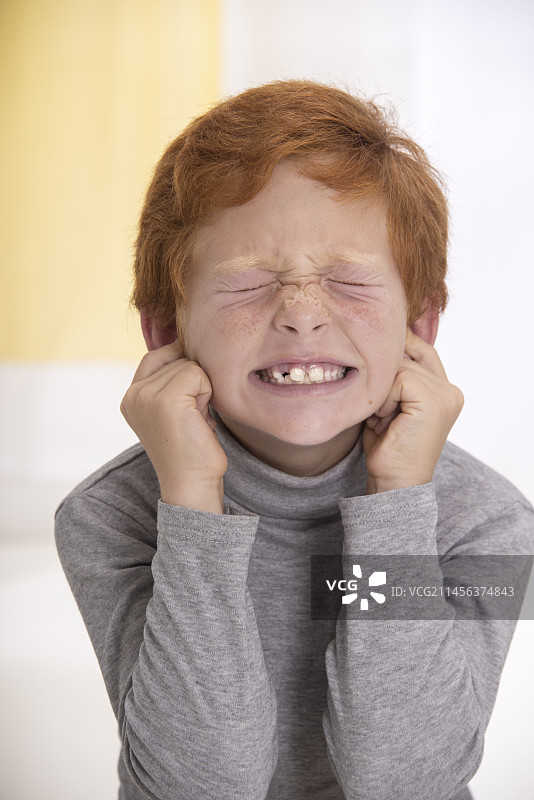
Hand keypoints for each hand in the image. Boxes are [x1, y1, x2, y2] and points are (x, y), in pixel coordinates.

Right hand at [120, 341, 227, 512]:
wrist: (192, 485)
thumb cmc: (191, 450)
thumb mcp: (172, 411)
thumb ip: (171, 383)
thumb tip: (190, 348)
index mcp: (130, 398)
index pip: (157, 356)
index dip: (181, 365)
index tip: (193, 397)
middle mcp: (133, 394)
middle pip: (177, 358)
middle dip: (194, 384)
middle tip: (193, 419)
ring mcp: (146, 396)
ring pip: (190, 365)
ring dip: (203, 392)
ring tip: (196, 421)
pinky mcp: (165, 399)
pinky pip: (198, 373)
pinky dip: (208, 395)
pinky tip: (201, 421)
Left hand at [363, 329, 463, 493]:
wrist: (393, 482)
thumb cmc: (388, 447)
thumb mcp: (391, 403)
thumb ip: (395, 377)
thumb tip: (382, 344)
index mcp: (446, 391)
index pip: (423, 350)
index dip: (400, 348)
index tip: (377, 357)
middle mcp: (451, 391)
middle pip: (408, 357)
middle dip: (385, 382)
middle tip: (381, 414)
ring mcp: (446, 396)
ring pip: (401, 367)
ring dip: (382, 393)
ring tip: (384, 419)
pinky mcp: (435, 402)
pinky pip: (399, 380)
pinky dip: (385, 399)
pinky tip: (387, 420)